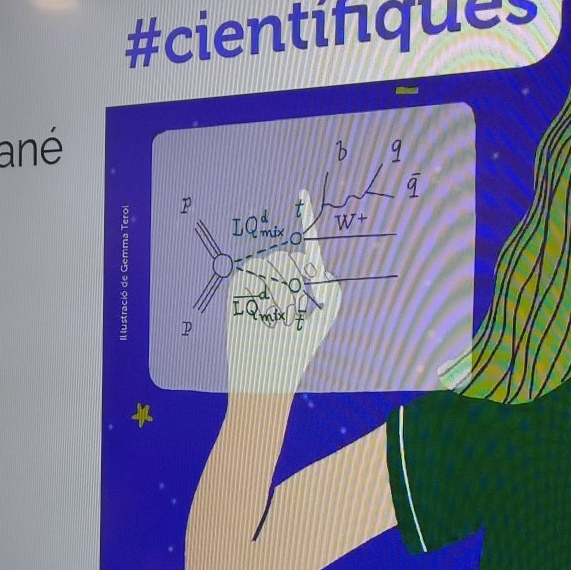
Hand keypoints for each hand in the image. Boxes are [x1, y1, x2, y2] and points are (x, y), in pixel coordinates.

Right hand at [223, 190, 341, 395]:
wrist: (265, 375)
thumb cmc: (295, 353)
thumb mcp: (323, 322)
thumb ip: (332, 293)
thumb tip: (322, 270)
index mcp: (298, 282)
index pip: (305, 247)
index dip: (305, 219)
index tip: (303, 194)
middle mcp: (275, 278)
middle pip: (292, 256)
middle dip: (302, 281)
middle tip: (299, 310)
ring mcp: (255, 283)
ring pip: (275, 264)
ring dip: (286, 291)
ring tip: (284, 320)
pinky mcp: (238, 290)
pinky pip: (254, 273)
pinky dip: (267, 292)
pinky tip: (267, 316)